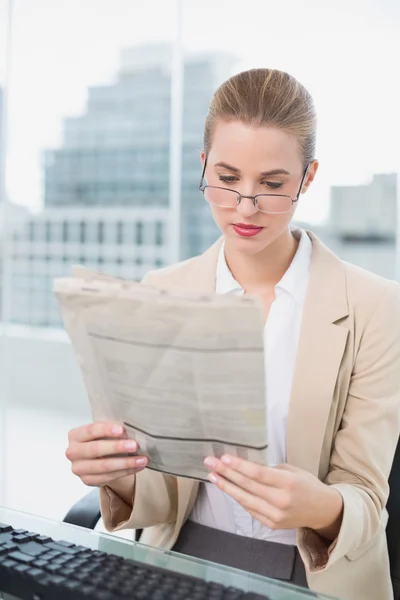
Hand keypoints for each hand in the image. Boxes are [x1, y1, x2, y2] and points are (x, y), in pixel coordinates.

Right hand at [66, 422, 147, 486]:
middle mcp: (73, 452)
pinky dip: (126, 471)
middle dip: (117, 447)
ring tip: (142, 459)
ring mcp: (79, 469)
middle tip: (135, 445)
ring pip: (104, 466)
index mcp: (75, 435)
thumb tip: (132, 429)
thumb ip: (112, 428)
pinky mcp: (88, 481)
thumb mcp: (103, 430)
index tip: (122, 430)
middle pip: (96, 449)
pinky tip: (138, 466)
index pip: (90, 430)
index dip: (106, 430)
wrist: (98, 457)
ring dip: (126, 463)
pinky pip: (109, 477)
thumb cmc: (101, 438)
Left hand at [204, 455, 342, 538]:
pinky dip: (237, 498)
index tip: (223, 458)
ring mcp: (275, 515)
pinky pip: (250, 509)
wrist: (322, 511)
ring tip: (212, 476)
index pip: (257, 474)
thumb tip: (245, 465)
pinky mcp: (271, 524)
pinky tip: (227, 488)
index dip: (239, 466)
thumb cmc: (307, 485)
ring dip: (226, 487)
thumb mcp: (292, 470)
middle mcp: (280, 501)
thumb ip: (269, 470)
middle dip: (226, 473)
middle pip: (247, 486)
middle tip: (210, 463)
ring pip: (244, 499)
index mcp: (288, 483)